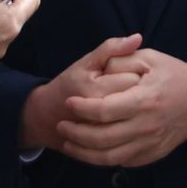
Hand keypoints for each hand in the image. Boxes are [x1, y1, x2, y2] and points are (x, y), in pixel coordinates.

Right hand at [19, 35, 146, 151]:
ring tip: (127, 103)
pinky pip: (131, 138)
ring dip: (136, 111)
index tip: (130, 71)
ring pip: (135, 120)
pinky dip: (132, 128)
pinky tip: (127, 120)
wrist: (48, 119)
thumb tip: (137, 38)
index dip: (136, 73)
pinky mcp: (106, 150)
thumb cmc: (70, 85)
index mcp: (96, 90)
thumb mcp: (86, 63)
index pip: (133, 79)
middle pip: (137, 100)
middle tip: (130, 89)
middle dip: (138, 92)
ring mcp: (104, 135)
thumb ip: (111, 49)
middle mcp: (100, 115)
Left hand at [57, 49, 186, 168]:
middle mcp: (146, 126)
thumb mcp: (150, 57)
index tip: (69, 103)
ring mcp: (150, 144)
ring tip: (68, 142)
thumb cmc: (174, 74)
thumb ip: (122, 58)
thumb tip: (100, 67)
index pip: (103, 111)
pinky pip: (122, 162)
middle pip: (101, 138)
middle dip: (75, 133)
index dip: (81, 108)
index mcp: (144, 100)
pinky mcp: (153, 154)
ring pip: (109, 157)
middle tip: (61, 125)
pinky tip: (90, 150)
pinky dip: (102, 159)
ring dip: (83, 153)